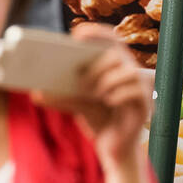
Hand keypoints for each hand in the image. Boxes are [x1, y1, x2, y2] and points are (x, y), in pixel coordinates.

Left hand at [32, 23, 151, 166]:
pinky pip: (136, 92)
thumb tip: (36, 93)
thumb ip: (60, 98)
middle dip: (97, 66)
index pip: (111, 40)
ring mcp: (141, 89)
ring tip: (94, 94)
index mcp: (116, 67)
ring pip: (129, 71)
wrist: (114, 149)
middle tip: (81, 81)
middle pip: (118, 54)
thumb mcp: (77, 106)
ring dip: (108, 80)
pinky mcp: (145, 106)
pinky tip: (108, 101)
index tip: (76, 35)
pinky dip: (120, 94)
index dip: (97, 33)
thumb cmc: (99, 120)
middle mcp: (130, 74)